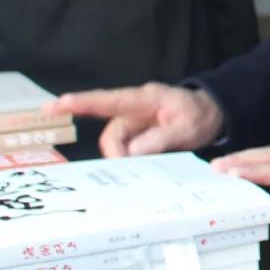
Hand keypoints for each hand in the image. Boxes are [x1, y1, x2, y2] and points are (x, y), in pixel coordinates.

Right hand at [46, 83, 223, 157]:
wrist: (212, 114)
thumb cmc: (200, 116)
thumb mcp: (187, 128)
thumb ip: (161, 139)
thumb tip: (131, 153)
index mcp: (145, 99)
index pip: (109, 100)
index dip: (82, 102)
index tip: (57, 104)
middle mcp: (134, 109)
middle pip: (111, 132)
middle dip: (115, 154)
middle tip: (130, 169)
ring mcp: (134, 122)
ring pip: (116, 144)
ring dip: (124, 159)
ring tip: (143, 168)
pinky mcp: (137, 134)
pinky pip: (124, 148)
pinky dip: (128, 160)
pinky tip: (137, 169)